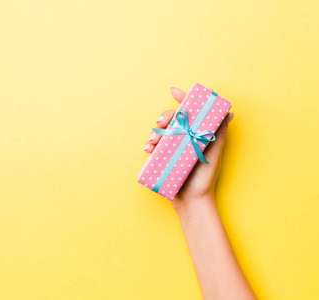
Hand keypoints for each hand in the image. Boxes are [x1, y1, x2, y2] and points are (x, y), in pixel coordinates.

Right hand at [144, 87, 233, 211]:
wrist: (192, 202)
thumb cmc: (205, 179)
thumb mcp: (214, 154)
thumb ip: (219, 134)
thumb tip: (229, 113)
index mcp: (197, 135)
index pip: (190, 112)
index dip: (182, 99)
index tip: (174, 91)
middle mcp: (185, 139)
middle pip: (173, 120)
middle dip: (164, 117)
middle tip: (161, 123)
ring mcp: (173, 149)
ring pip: (161, 132)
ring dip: (155, 132)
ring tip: (153, 142)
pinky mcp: (163, 159)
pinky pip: (154, 147)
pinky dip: (149, 145)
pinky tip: (148, 149)